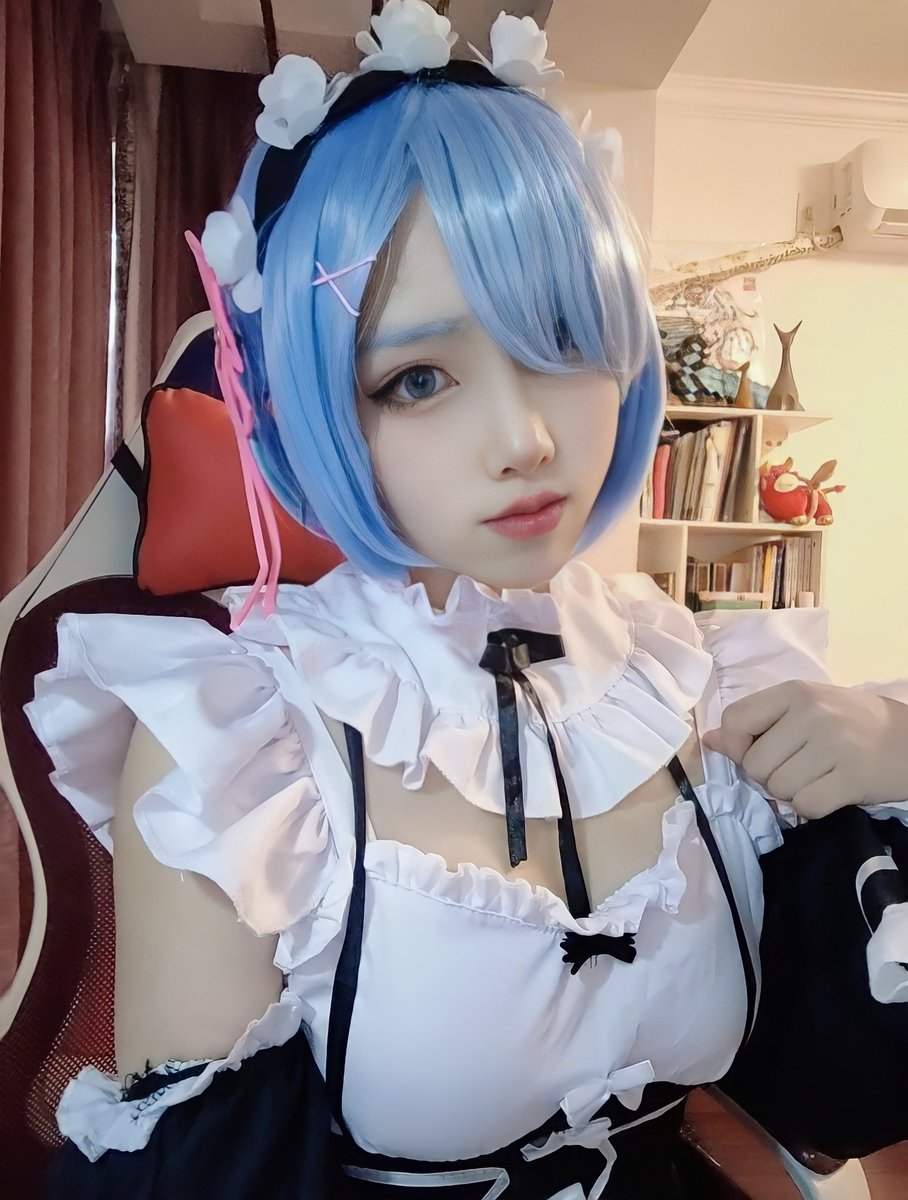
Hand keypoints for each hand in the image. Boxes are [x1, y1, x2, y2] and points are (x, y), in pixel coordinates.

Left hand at [701, 681, 907, 817]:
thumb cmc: (850, 723)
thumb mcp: (803, 710)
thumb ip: (757, 723)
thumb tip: (708, 741)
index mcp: (794, 692)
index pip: (735, 720)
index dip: (736, 746)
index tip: (756, 752)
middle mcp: (811, 714)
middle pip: (755, 765)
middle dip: (768, 777)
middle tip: (795, 768)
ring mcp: (833, 745)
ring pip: (778, 789)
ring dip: (792, 793)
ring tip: (816, 777)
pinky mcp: (852, 778)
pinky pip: (806, 806)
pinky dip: (812, 808)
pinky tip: (829, 792)